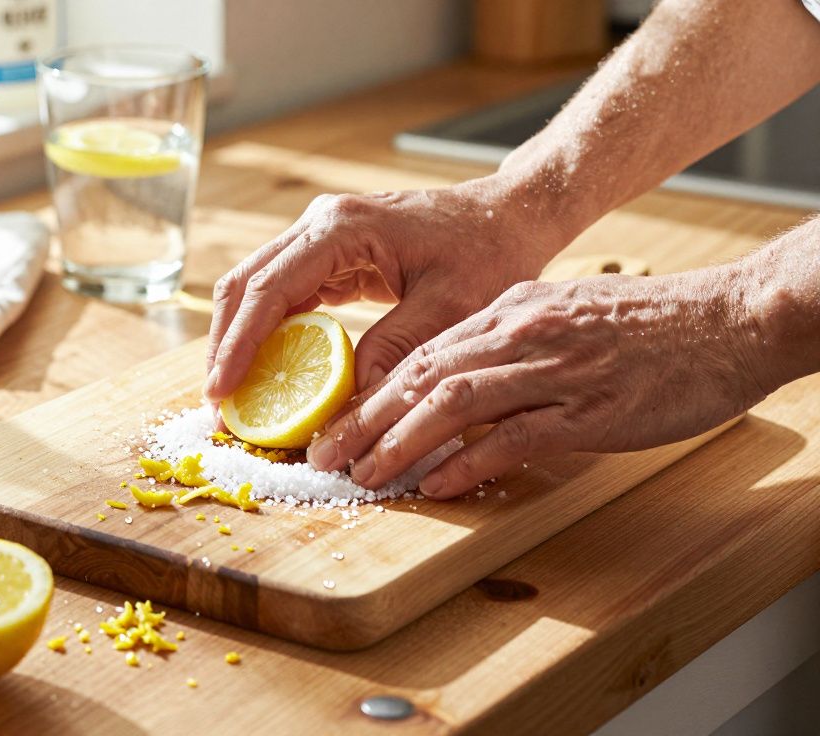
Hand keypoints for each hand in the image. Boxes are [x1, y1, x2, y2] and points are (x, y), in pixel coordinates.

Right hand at [204, 178, 562, 401]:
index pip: (268, 289)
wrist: (506, 215)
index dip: (237, 344)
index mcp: (341, 228)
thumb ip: (395, 350)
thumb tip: (349, 406)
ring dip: (239, 342)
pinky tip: (266, 374)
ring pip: (254, 289)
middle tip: (218, 406)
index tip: (221, 391)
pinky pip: (282, 296)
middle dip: (225, 347)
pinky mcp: (328, 256)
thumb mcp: (448, 308)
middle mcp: (318, 224)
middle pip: (245, 286)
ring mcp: (319, 237)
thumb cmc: (486, 251)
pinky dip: (266, 335)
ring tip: (233, 398)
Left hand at [308, 268, 770, 498]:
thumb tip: (458, 381)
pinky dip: (470, 463)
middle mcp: (520, 334)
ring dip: (400, 443)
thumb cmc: (648, 323)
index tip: (336, 426)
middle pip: (421, 377)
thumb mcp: (562, 313)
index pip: (421, 354)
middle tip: (325, 457)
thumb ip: (508, 341)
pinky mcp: (589, 409)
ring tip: (364, 476)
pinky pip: (515, 436)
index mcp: (509, 310)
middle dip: (364, 420)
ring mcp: (553, 370)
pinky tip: (438, 485)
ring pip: (453, 404)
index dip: (370, 394)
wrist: (729, 318)